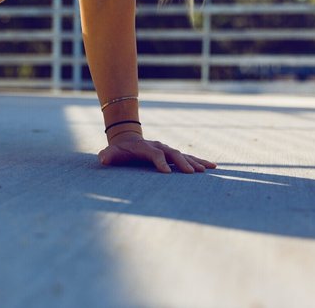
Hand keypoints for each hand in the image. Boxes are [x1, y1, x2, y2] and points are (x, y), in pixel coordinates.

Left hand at [98, 132, 216, 173]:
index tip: (167, 173)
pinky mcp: (172, 155)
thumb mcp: (111, 153)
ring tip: (209, 169)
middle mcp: (158, 147)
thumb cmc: (119, 151)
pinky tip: (212, 166)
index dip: (160, 162)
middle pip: (172, 153)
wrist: (127, 140)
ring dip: (195, 162)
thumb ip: (107, 156)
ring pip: (183, 155)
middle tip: (192, 173)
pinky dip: (199, 161)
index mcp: (145, 148)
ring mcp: (166, 150)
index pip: (155, 154)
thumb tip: (102, 159)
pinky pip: (188, 157)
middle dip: (182, 163)